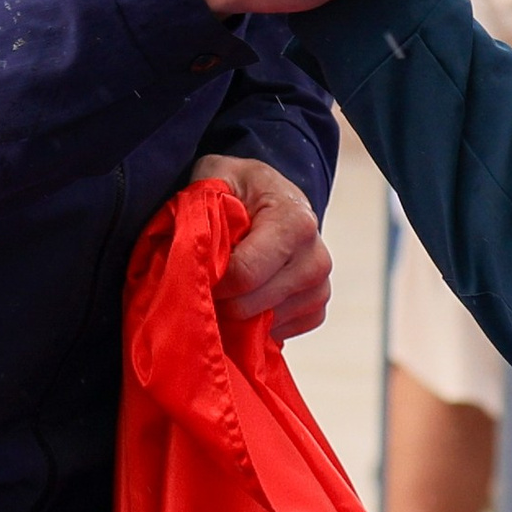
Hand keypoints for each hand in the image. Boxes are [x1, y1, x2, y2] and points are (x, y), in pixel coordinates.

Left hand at [189, 153, 331, 335]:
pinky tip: (245, 295)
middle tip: (205, 279)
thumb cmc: (239, 187)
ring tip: (226, 283)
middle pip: (250, 306)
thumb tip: (192, 252)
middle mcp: (316, 258)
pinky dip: (254, 323)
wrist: (271, 197)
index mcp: (295, 222)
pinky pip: (277, 333)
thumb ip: (201, 207)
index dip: (209, 279)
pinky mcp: (316, 309)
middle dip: (219, 298)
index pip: (243, 274)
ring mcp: (319, 287)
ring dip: (234, 311)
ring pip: (261, 324)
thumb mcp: (217, 178)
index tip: (194, 268)